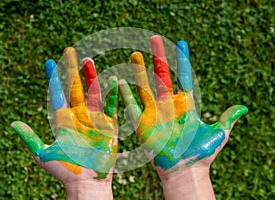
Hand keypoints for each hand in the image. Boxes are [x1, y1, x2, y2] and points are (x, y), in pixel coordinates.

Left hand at [11, 47, 117, 198]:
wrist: (88, 182)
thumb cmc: (66, 170)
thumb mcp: (44, 154)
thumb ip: (30, 138)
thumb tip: (13, 123)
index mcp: (63, 120)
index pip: (57, 94)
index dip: (53, 78)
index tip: (50, 62)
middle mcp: (79, 116)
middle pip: (75, 88)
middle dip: (72, 70)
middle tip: (71, 51)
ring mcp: (95, 119)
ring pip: (93, 92)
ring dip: (91, 77)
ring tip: (89, 60)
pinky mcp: (109, 125)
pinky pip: (111, 106)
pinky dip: (113, 93)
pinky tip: (113, 79)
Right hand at [119, 35, 247, 198]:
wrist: (185, 171)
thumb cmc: (201, 154)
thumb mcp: (218, 134)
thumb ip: (227, 119)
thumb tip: (242, 108)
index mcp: (186, 104)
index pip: (183, 76)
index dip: (181, 60)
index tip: (181, 44)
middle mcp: (169, 105)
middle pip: (162, 75)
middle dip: (159, 57)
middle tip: (154, 39)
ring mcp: (155, 113)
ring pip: (146, 86)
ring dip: (140, 70)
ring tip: (136, 54)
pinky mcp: (143, 124)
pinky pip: (132, 106)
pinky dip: (124, 94)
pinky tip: (118, 80)